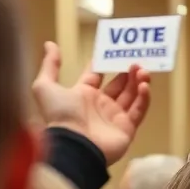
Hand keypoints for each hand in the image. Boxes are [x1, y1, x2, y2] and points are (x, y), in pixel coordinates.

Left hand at [32, 42, 150, 165]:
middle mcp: (100, 105)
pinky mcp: (127, 128)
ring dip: (139, 82)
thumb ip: (49, 65)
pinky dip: (144, 99)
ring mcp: (115, 117)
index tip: (113, 51)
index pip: (96, 75)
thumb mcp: (45, 86)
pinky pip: (139, 111)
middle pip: (118, 85)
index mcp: (82, 94)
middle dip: (127, 72)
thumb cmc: (59, 116)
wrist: (74, 144)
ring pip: (132, 96)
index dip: (104, 64)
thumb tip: (50, 44)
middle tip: (135, 61)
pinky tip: (144, 86)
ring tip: (144, 70)